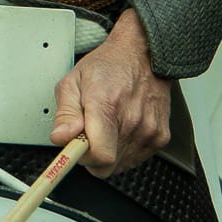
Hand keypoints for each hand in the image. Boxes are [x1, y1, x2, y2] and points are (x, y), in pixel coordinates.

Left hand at [50, 9, 171, 176]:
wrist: (142, 56)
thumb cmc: (107, 67)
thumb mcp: (73, 82)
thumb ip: (65, 114)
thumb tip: (60, 138)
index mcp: (106, 106)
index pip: (100, 156)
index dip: (82, 158)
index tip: (74, 148)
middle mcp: (132, 121)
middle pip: (108, 166)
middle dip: (92, 157)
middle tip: (87, 136)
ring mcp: (149, 130)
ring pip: (121, 165)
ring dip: (108, 153)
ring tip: (105, 127)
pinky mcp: (161, 137)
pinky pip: (136, 159)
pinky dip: (124, 150)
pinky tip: (120, 129)